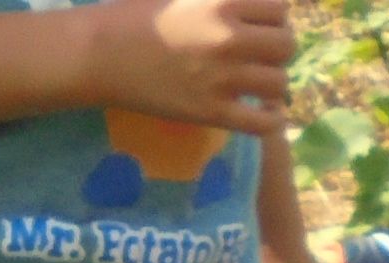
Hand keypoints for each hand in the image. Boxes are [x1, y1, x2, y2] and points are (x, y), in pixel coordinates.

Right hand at [89, 0, 294, 132]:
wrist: (101, 53)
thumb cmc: (137, 16)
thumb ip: (221, 0)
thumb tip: (247, 6)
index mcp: (222, 2)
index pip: (279, 9)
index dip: (275, 17)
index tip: (263, 26)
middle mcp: (228, 39)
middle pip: (286, 45)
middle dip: (278, 49)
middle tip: (262, 56)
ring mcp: (222, 79)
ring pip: (279, 84)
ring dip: (272, 84)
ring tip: (258, 84)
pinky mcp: (211, 113)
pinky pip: (264, 124)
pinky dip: (271, 119)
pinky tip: (263, 112)